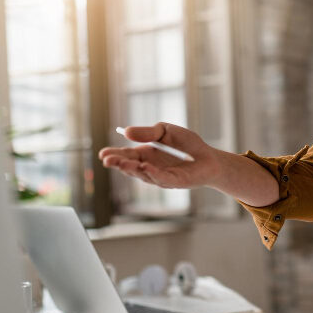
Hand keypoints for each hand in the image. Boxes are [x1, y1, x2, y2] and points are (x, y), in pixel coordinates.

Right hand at [98, 123, 218, 188]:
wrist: (209, 157)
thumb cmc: (188, 144)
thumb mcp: (166, 131)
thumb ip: (148, 132)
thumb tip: (127, 132)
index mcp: (145, 154)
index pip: (126, 155)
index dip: (114, 155)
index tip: (102, 153)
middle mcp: (150, 168)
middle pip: (130, 167)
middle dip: (118, 163)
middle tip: (107, 160)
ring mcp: (161, 177)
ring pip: (143, 174)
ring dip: (132, 168)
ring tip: (121, 162)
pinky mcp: (175, 182)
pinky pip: (162, 178)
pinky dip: (153, 173)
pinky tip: (145, 167)